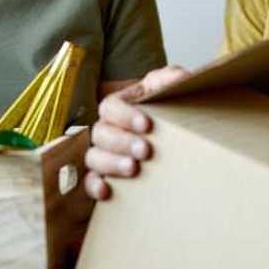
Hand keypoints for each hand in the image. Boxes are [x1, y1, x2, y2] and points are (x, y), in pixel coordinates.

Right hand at [85, 66, 190, 199]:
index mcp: (120, 106)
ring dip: (111, 163)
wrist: (180, 133)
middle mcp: (107, 128)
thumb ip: (171, 80)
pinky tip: (106, 190)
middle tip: (145, 151)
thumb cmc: (168, 109)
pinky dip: (93, 185)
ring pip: (93, 157)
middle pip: (100, 133)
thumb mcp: (170, 88)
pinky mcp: (104, 175)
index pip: (110, 107)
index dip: (125, 116)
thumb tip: (179, 78)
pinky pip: (89, 181)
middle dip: (122, 142)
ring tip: (133, 168)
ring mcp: (104, 153)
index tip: (147, 125)